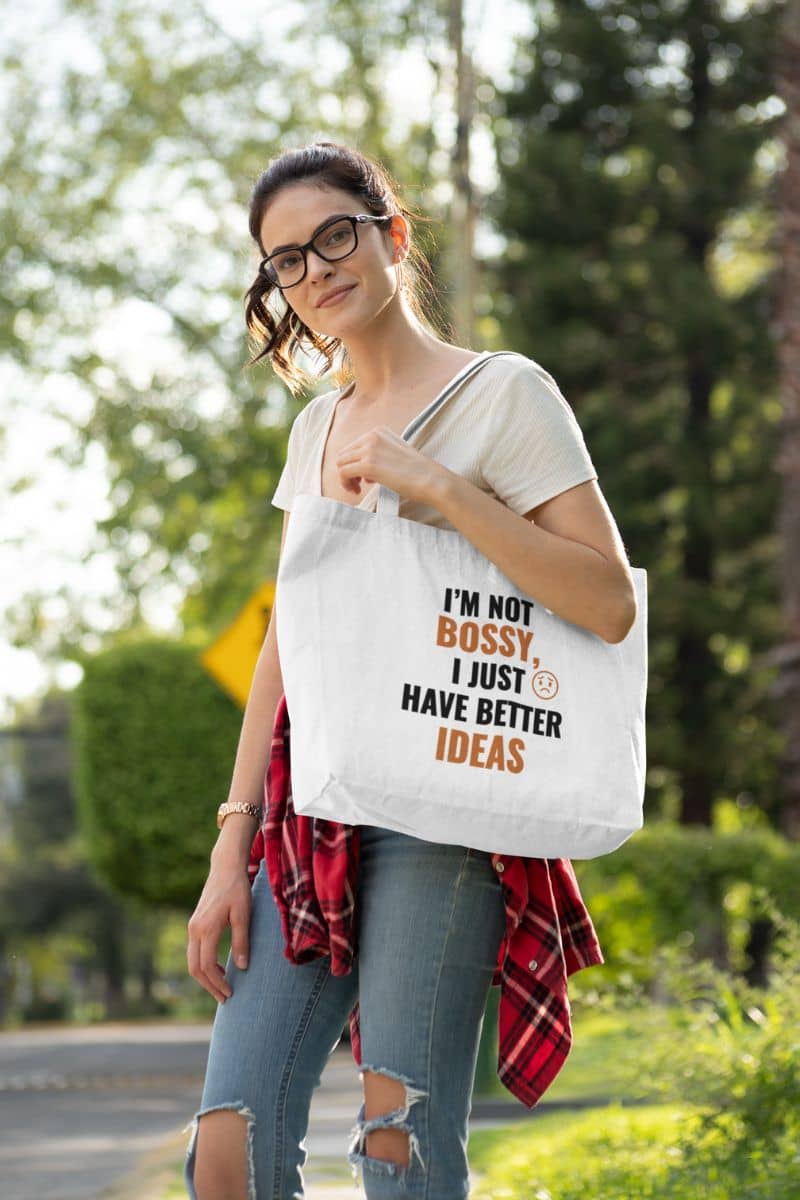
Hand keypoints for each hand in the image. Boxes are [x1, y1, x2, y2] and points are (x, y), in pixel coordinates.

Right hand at [186, 862, 252, 1002]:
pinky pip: (195, 951)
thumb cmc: (237, 889)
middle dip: (209, 986)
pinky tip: (220, 968)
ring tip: (223, 987)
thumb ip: (241, 941)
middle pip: (194, 968)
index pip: (206, 966)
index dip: (217, 983)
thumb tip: (242, 967)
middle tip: (225, 998)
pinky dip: (204, 964)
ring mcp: (192, 926)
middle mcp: (194, 929)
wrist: (225, 868)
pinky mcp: (195, 924)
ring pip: (192, 961)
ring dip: (205, 977)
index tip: (230, 993)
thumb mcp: (243, 915)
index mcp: (206, 929)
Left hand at [335, 425, 443, 503]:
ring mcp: (369, 449)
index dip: (354, 463)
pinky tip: (357, 491)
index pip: (353, 447)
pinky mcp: (368, 464)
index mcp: (379, 431)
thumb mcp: (395, 454)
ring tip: (357, 489)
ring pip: (340, 463)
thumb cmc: (417, 472)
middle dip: (348, 470)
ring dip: (346, 478)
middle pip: (344, 454)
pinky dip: (346, 483)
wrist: (431, 479)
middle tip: (358, 486)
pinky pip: (343, 473)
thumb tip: (361, 471)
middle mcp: (372, 436)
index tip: (363, 478)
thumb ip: (378, 456)